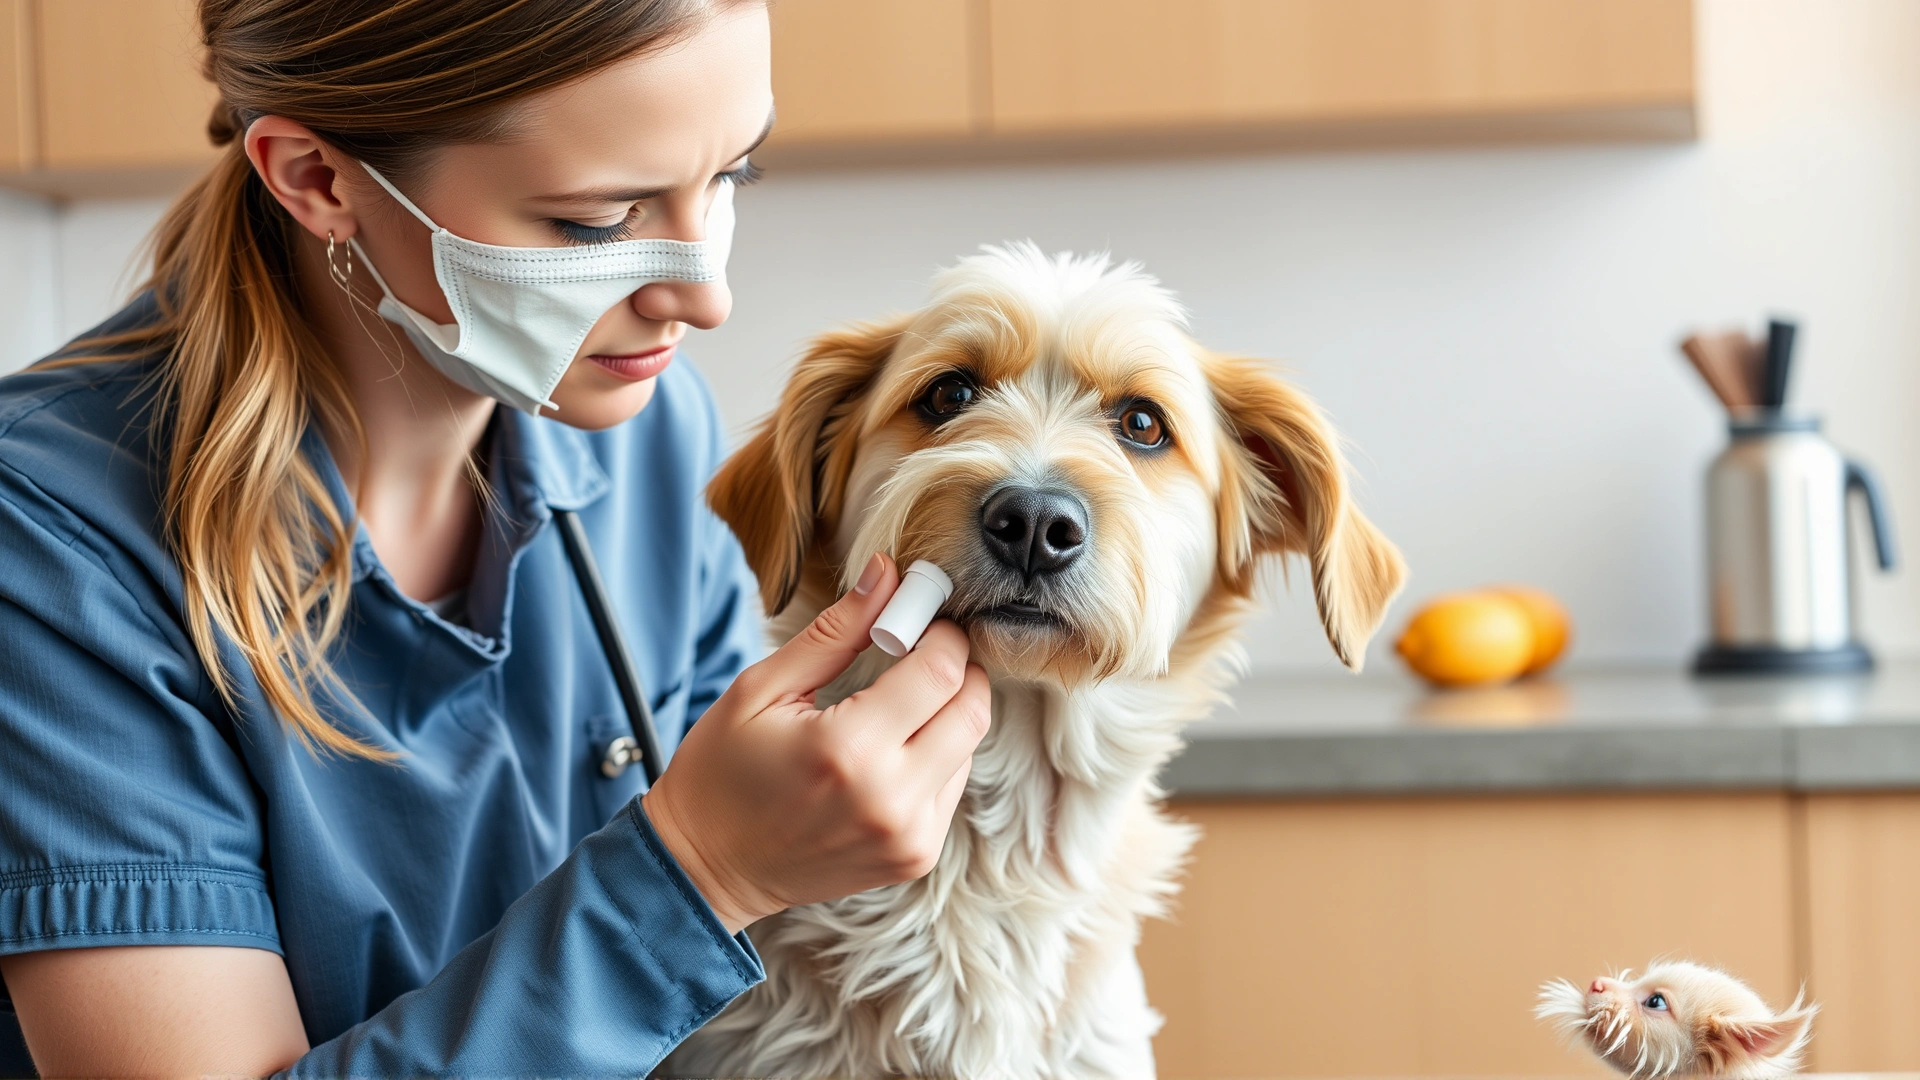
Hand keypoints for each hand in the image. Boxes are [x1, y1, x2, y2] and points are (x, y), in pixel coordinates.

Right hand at [642, 553, 989, 932]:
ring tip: (894, 704)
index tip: (917, 617)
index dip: (939, 633)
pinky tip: (889, 749)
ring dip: (946, 712)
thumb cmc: (722, 772)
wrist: (707, 869)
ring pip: (969, 746)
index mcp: (849, 750)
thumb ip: (835, 631)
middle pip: (973, 709)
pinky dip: (936, 754)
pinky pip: (953, 785)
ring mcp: (910, 837)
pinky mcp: (916, 857)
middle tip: (919, 651)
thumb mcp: (762, 689)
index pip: (941, 672)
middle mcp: (892, 799)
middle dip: (957, 668)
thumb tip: (887, 574)